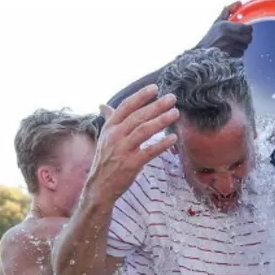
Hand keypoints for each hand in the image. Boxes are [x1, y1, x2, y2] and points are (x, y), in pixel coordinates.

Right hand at [85, 85, 178, 204]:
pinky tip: (173, 138)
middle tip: (172, 98)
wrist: (99, 186)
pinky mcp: (131, 164)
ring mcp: (122, 150)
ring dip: (161, 120)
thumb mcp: (104, 138)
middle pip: (138, 116)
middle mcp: (115, 136)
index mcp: (109, 127)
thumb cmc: (105, 160)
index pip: (126, 106)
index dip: (140, 96)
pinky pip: (150, 151)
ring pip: (144, 130)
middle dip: (156, 106)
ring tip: (175, 113)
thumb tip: (102, 105)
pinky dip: (162, 144)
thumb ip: (108, 120)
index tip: (155, 88)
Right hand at [195, 2, 252, 57]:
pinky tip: (232, 49)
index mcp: (225, 26)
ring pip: (245, 46)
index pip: (247, 28)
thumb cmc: (211, 36)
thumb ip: (228, 11)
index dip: (248, 29)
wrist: (202, 51)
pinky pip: (241, 53)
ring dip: (241, 44)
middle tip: (241, 35)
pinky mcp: (229, 56)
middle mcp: (228, 37)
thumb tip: (239, 2)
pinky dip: (238, 52)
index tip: (245, 28)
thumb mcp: (218, 21)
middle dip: (246, 37)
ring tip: (234, 42)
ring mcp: (229, 47)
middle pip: (249, 38)